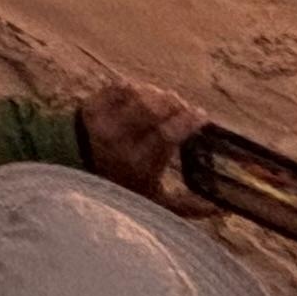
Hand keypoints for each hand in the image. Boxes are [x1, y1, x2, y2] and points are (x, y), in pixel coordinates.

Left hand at [74, 81, 207, 210]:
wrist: (74, 169)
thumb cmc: (120, 185)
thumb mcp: (152, 201)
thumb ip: (186, 206)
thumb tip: (222, 209)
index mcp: (137, 164)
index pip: (167, 134)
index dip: (188, 121)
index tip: (203, 115)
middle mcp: (118, 140)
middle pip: (152, 108)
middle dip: (175, 104)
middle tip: (186, 107)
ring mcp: (102, 119)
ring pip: (137, 94)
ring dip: (158, 94)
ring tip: (169, 101)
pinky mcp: (91, 102)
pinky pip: (119, 86)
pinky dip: (137, 87)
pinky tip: (147, 94)